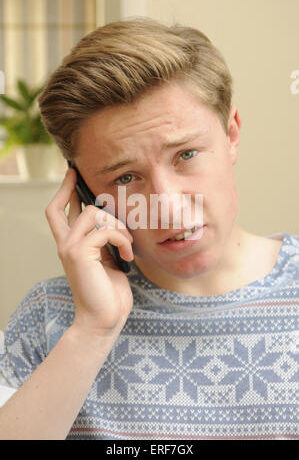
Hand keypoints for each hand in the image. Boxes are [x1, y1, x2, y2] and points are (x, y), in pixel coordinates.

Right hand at [45, 168, 133, 336]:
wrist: (105, 319)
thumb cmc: (109, 292)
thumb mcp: (107, 260)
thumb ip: (104, 241)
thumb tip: (111, 221)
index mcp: (72, 246)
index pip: (58, 213)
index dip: (63, 191)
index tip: (72, 174)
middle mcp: (65, 244)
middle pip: (61, 206)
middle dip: (72, 188)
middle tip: (84, 178)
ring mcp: (69, 248)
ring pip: (93, 213)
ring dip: (117, 225)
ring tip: (127, 245)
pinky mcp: (79, 253)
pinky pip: (106, 230)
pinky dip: (122, 239)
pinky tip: (128, 255)